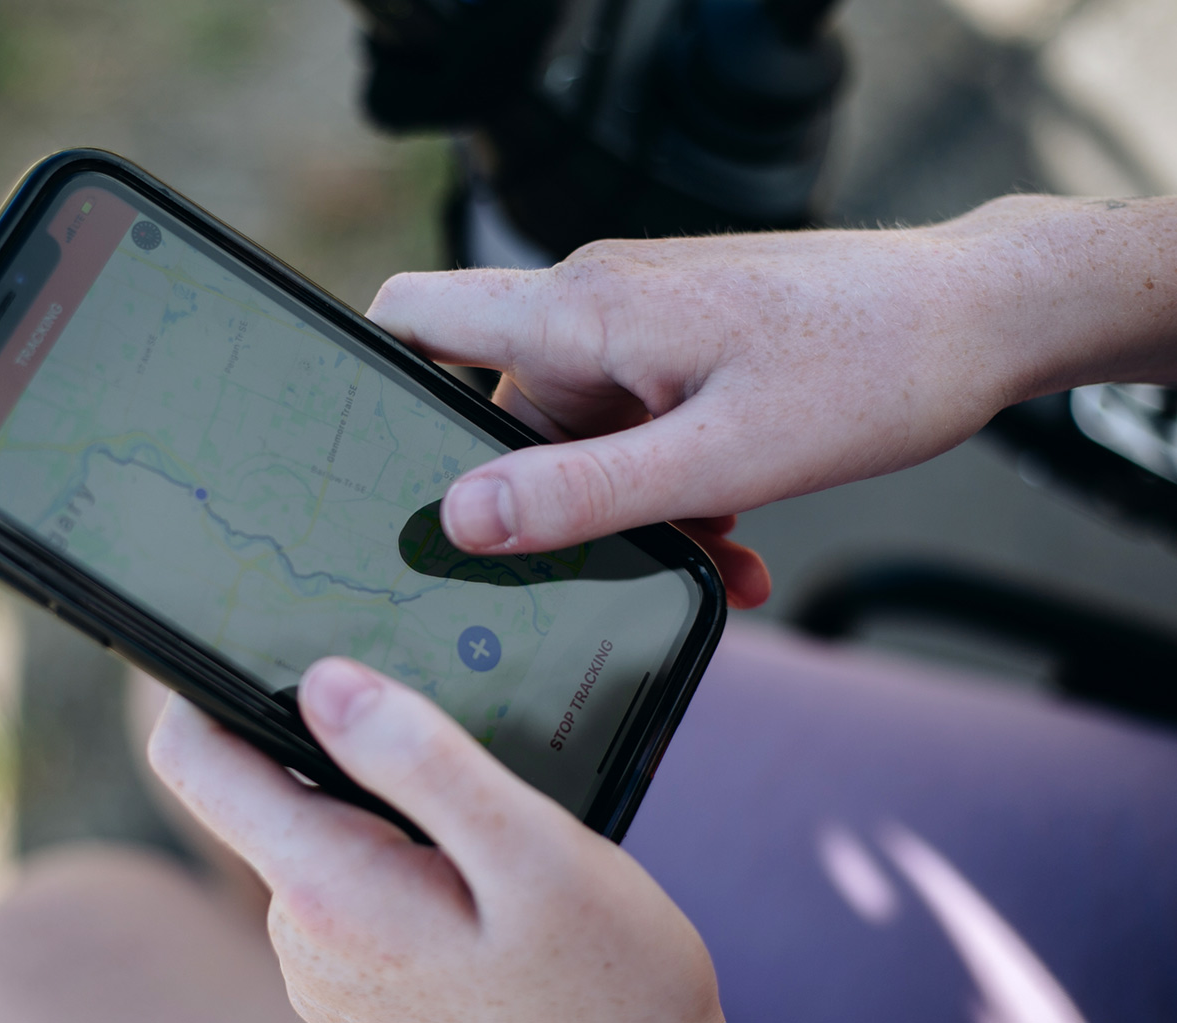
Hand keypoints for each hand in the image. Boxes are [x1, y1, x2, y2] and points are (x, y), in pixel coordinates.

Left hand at [148, 657, 724, 1022]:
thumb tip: (324, 680)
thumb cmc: (603, 986)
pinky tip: (476, 880)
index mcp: (328, 889)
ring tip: (480, 829)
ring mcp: (326, 971)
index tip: (261, 634)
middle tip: (440, 733)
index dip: (204, 677)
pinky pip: (355, 889)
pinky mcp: (358, 988)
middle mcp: (302, 937)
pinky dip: (402, 859)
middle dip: (335, 743)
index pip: (194, 757)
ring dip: (382, 807)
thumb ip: (423, 760)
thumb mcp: (534, 852)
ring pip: (320, 837)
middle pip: (266, 789)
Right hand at [368, 196, 1176, 594]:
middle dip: (554, 503)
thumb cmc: (868, 368)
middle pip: (506, 415)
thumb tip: (461, 520)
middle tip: (632, 561)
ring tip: (720, 550)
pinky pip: (638, 421)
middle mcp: (595, 303)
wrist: (983, 313)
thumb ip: (584, 495)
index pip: (415, 316)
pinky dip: (672, 479)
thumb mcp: (721, 458)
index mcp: (579, 314)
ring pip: (582, 433)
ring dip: (633, 504)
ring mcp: (641, 318)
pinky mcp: (682, 337)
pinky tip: (736, 523)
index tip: (373, 466)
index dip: (371, 381)